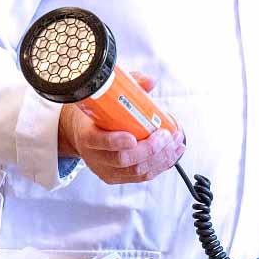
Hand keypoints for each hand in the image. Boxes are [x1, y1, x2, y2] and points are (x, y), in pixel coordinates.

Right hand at [57, 72, 185, 184]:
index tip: (132, 137)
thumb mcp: (107, 96)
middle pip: (122, 159)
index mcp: (87, 134)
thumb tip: (150, 82)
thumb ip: (128, 86)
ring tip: (176, 142)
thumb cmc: (97, 113)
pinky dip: (161, 165)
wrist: (82, 132)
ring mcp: (106, 169)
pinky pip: (141, 176)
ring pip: (135, 171)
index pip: (98, 141)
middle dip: (149, 149)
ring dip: (161, 157)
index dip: (115, 142)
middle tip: (165, 135)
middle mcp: (95, 155)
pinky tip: (173, 152)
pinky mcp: (118, 177)